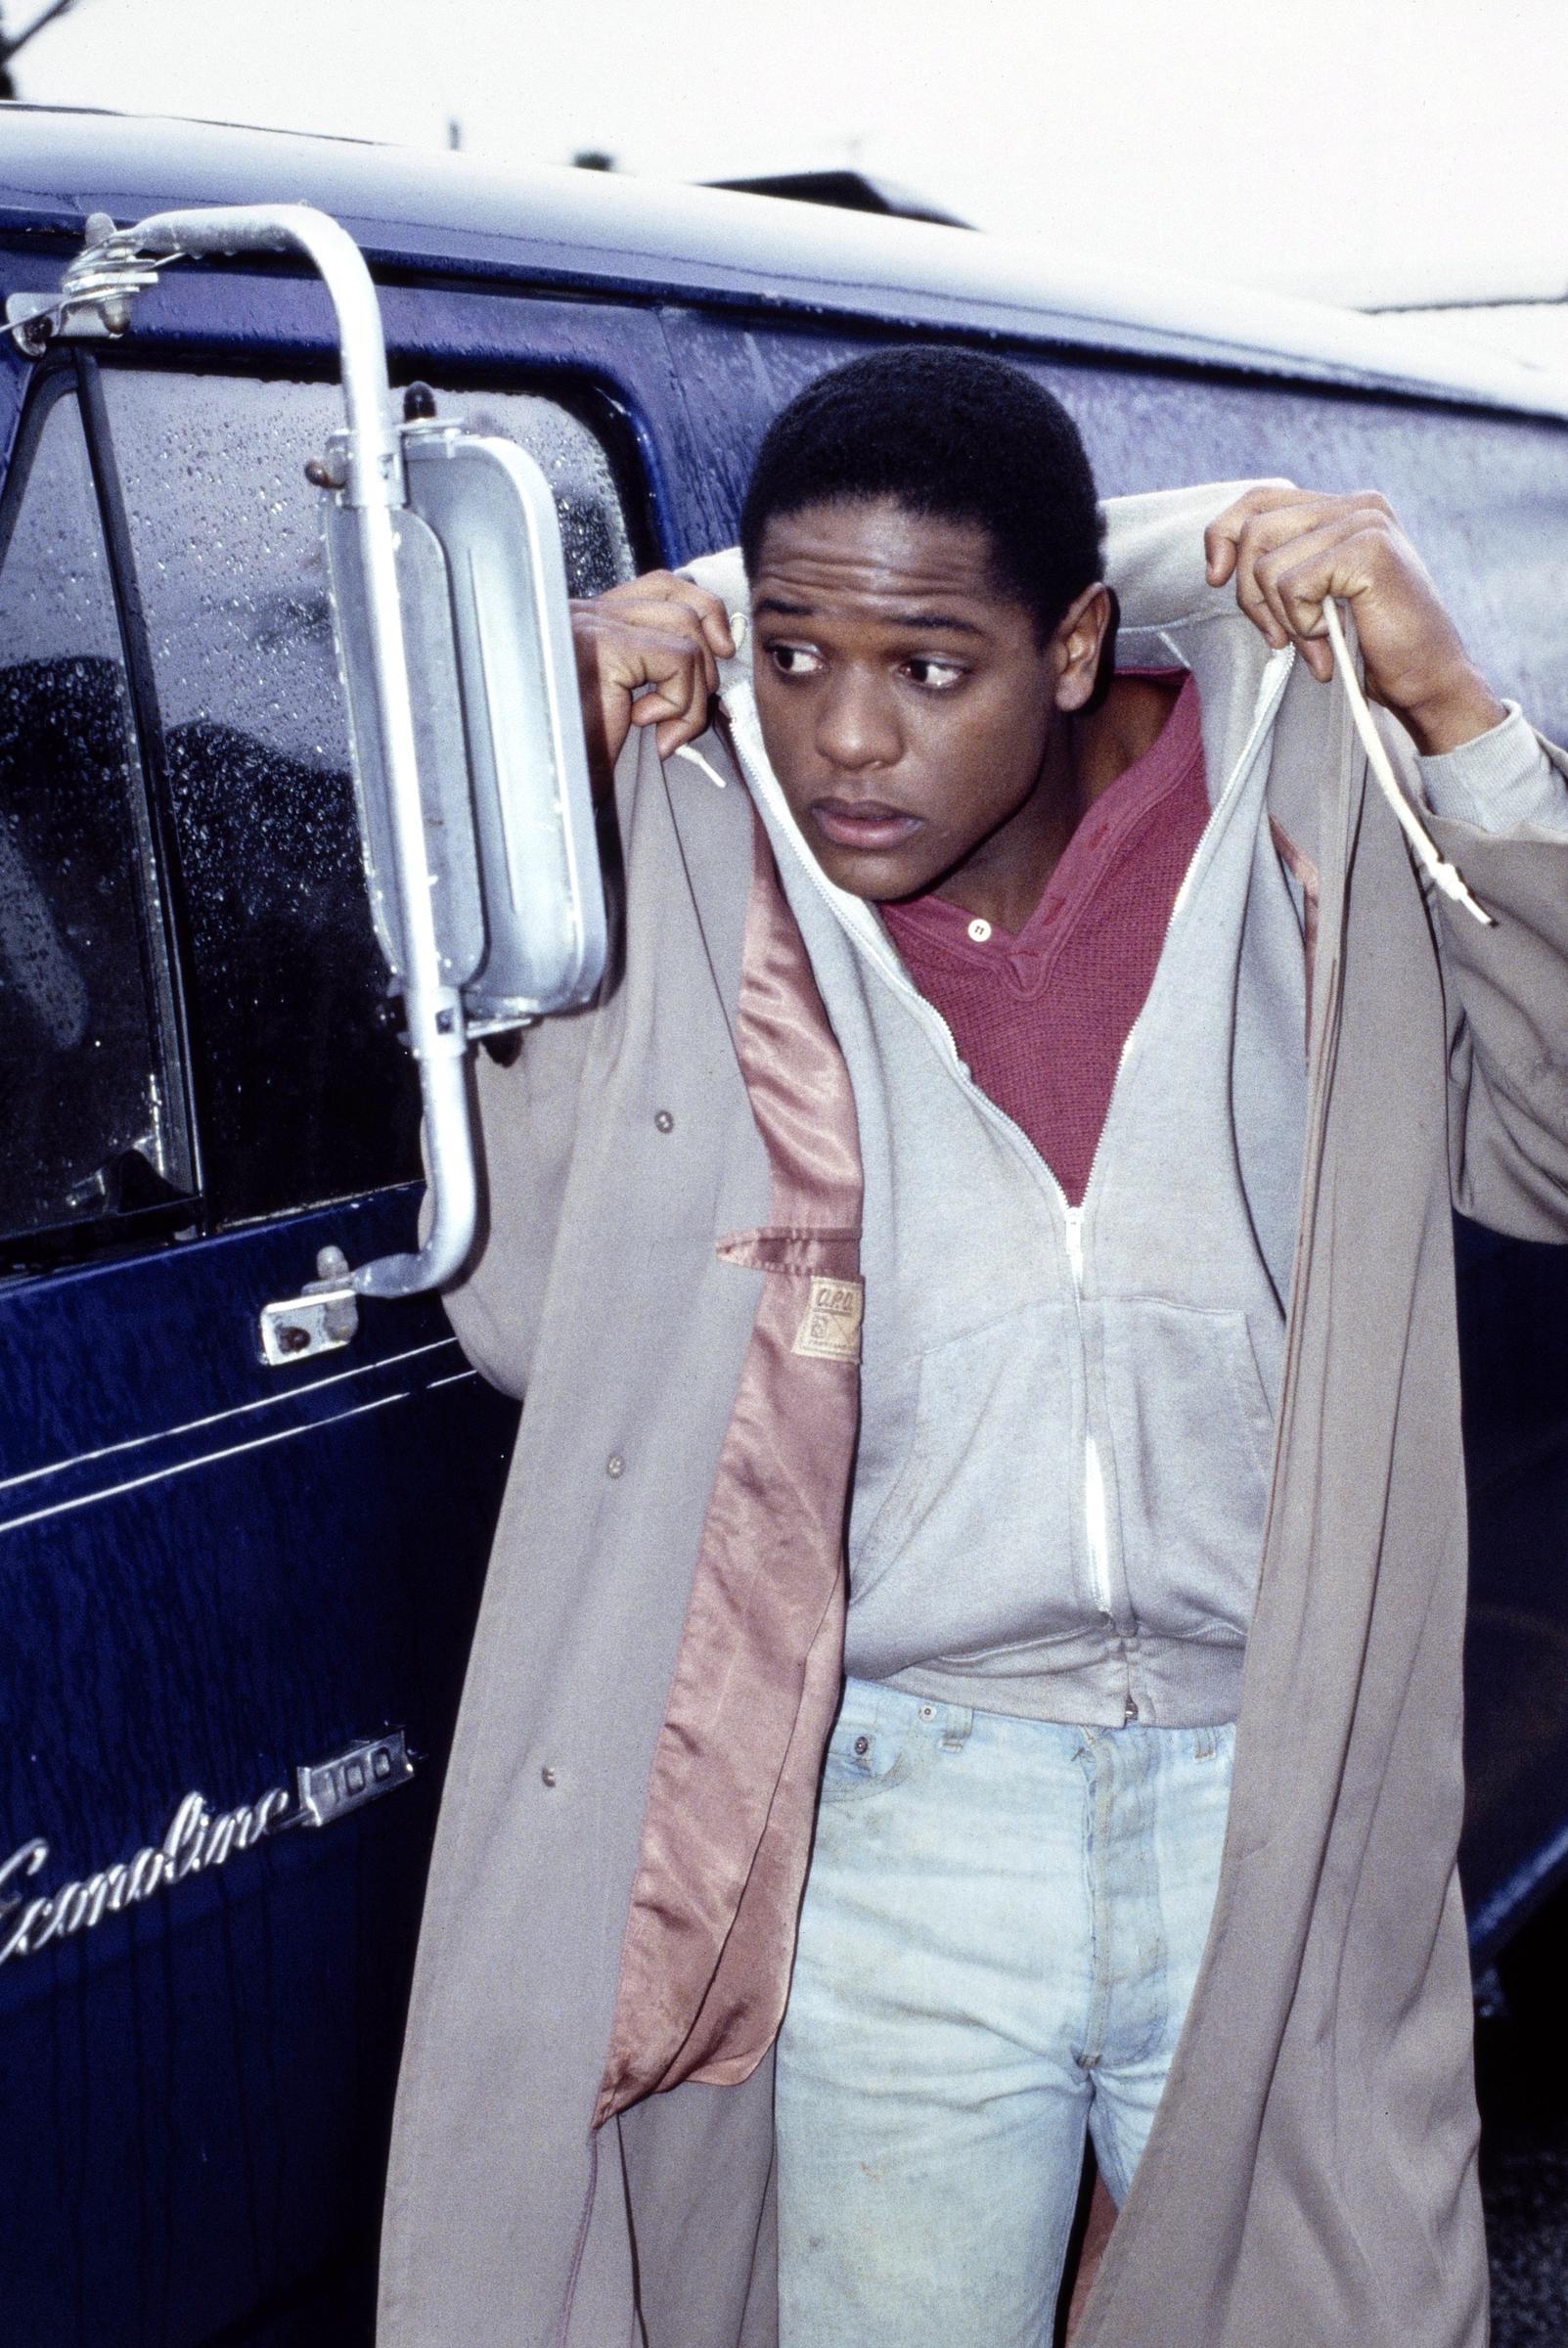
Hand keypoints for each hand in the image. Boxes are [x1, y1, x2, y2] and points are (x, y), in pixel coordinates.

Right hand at [571, 571, 734, 793]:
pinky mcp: (605, 646)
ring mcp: (593, 623)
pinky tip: (644, 725)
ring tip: (663, 728)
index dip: (703, 612)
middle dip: (706, 664)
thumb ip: (655, 668)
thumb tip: (720, 650)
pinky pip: (678, 659)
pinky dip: (679, 701)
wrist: (542, 781)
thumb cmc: (577, 752)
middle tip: (683, 717)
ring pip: (688, 634)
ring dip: (692, 693)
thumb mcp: (624, 703)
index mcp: (591, 619)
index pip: (662, 586)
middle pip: (682, 601)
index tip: (722, 652)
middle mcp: (588, 612)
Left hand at [1204, 485, 1505, 754]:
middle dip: (1251, 595)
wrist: (1425, 682)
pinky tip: (1330, 640)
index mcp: (1344, 508)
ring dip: (1281, 617)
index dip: (1223, 535)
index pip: (1259, 500)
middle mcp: (1358, 504)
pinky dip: (1301, 623)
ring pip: (1268, 564)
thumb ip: (1283, 566)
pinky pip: (1291, 585)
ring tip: (1315, 641)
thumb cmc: (1369, 647)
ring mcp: (1365, 523)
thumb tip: (1218, 564)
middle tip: (1280, 637)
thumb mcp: (1315, 598)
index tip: (1216, 578)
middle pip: (1253, 530)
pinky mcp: (1367, 550)